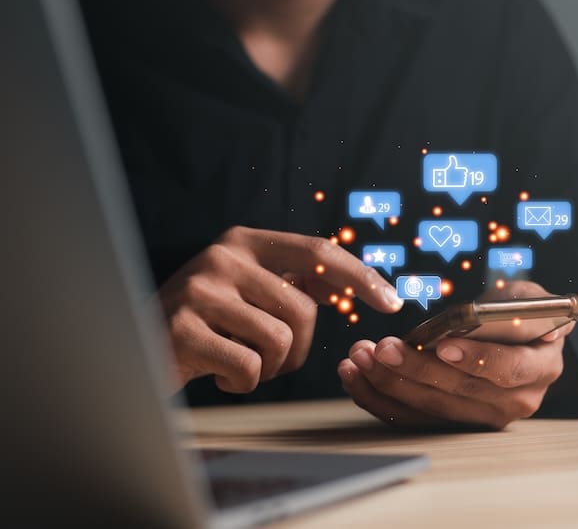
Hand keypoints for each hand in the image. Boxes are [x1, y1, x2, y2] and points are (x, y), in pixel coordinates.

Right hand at [157, 226, 402, 392]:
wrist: (136, 348)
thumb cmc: (205, 325)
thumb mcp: (247, 291)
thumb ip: (292, 283)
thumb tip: (354, 288)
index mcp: (244, 241)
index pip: (317, 251)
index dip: (359, 276)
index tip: (392, 300)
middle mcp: (223, 256)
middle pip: (303, 309)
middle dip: (297, 348)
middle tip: (268, 357)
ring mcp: (200, 290)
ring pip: (280, 341)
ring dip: (270, 367)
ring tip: (240, 363)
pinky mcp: (183, 329)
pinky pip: (250, 368)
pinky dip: (243, 384)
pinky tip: (218, 376)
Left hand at [337, 281, 573, 429]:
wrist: (515, 338)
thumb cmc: (518, 313)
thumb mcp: (529, 297)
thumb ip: (524, 302)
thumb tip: (512, 311)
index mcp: (540, 368)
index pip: (508, 369)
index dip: (476, 359)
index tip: (443, 346)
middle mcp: (516, 401)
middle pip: (460, 391)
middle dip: (416, 369)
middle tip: (382, 348)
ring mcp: (482, 417)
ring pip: (431, 407)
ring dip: (389, 383)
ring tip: (361, 356)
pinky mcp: (452, 423)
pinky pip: (412, 416)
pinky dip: (379, 397)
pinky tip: (355, 375)